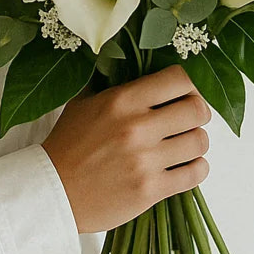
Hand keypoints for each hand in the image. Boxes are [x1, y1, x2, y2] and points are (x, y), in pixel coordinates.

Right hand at [41, 64, 210, 233]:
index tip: (184, 92)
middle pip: (197, 110)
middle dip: (198, 112)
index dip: (188, 84)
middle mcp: (137, 127)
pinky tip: (185, 165)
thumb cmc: (69, 143)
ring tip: (185, 143)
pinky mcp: (151, 190)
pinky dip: (197, 168)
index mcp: (122, 100)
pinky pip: (195, 174)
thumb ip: (115, 83)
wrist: (53, 189)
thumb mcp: (86, 101)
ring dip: (197, 141)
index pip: (179, 79)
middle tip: (189, 118)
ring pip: (200, 142)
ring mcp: (146, 160)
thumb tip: (137, 63)